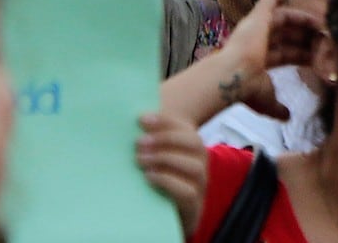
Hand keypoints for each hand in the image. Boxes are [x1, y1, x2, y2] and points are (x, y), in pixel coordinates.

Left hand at [136, 112, 207, 235]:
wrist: (163, 218)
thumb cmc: (156, 182)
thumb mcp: (154, 158)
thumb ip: (150, 140)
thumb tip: (135, 121)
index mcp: (193, 148)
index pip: (186, 127)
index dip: (166, 121)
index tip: (142, 119)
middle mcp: (201, 164)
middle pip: (195, 143)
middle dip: (166, 139)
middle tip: (139, 143)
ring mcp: (200, 185)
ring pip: (195, 167)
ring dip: (166, 159)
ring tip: (141, 160)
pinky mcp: (194, 206)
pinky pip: (188, 192)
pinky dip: (168, 181)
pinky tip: (148, 177)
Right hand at [217, 0, 324, 119]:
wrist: (235, 77)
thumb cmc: (247, 89)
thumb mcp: (267, 100)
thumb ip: (278, 107)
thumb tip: (287, 117)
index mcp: (259, 60)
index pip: (286, 54)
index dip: (302, 54)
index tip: (318, 55)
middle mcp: (256, 41)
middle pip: (287, 34)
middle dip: (306, 35)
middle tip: (325, 35)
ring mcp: (256, 27)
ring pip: (283, 16)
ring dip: (302, 18)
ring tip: (319, 19)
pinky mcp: (257, 16)